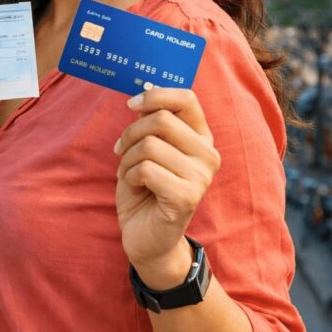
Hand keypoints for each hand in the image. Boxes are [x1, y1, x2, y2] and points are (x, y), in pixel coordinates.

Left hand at [114, 87, 219, 286]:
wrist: (147, 237)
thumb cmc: (145, 188)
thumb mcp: (146, 148)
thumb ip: (151, 122)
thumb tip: (141, 94)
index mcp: (201, 137)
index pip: (187, 98)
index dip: (155, 96)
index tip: (132, 105)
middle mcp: (208, 154)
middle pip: (161, 120)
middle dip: (131, 132)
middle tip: (122, 149)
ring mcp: (201, 177)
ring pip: (150, 145)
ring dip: (128, 159)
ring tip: (130, 173)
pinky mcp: (187, 197)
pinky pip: (146, 169)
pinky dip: (129, 176)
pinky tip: (136, 187)